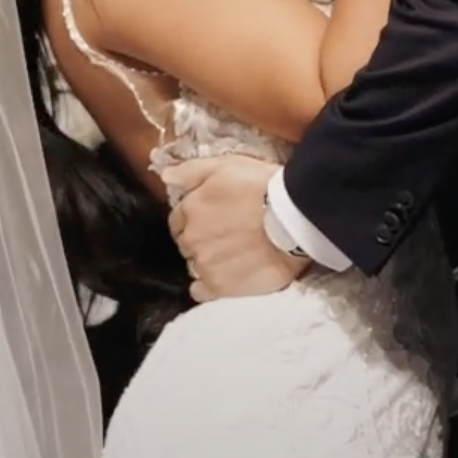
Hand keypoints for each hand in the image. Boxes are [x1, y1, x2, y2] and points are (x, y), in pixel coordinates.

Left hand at [164, 155, 308, 302]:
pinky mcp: (220, 286)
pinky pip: (200, 292)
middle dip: (202, 238)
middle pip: (186, 242)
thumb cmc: (263, 187)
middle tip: (229, 234)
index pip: (179, 219)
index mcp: (190, 209)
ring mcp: (204, 264)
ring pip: (194, 264)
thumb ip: (191, 171)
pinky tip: (225, 277)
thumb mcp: (226, 165)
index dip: (196, 218)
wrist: (293, 219)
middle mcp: (191, 238)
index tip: (216, 218)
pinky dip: (209, 286)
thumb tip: (165, 176)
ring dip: (208, 260)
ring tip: (234, 254)